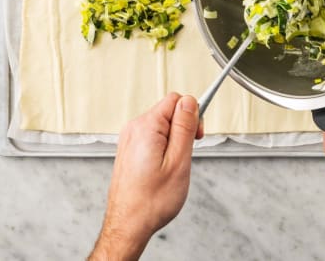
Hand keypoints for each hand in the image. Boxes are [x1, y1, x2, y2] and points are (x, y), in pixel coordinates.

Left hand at [89, 93, 202, 260]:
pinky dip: (162, 149)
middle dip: (183, 128)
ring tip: (172, 167)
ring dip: (173, 141)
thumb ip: (185, 127)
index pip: (176, 99)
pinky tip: (162, 169)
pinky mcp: (129, 150)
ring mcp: (129, 139)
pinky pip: (152, 138)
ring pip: (161, 126)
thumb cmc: (151, 201)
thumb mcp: (179, 162)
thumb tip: (190, 102)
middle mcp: (134, 128)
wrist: (128, 224)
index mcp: (146, 127)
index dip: (192, 115)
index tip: (196, 136)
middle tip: (185, 156)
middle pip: (168, 111)